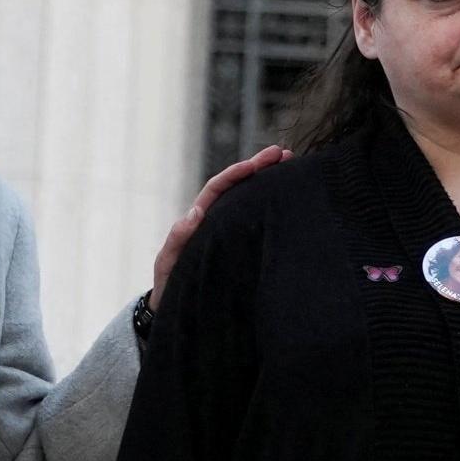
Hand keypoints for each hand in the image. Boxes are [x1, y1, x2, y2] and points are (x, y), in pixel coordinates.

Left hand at [151, 145, 292, 309]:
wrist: (174, 307)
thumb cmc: (170, 285)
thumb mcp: (169, 262)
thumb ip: (178, 239)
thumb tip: (195, 212)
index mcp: (197, 220)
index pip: (216, 189)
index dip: (235, 174)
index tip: (255, 164)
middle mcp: (213, 219)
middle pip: (236, 186)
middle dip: (258, 166)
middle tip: (283, 153)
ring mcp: (226, 229)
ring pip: (247, 198)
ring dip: (266, 181)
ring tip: (290, 165)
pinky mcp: (237, 243)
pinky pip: (253, 218)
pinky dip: (268, 205)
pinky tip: (286, 198)